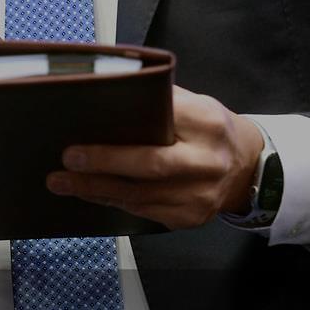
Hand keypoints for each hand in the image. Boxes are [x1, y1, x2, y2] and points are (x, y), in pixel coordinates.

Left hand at [46, 86, 263, 229]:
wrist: (248, 169)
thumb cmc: (208, 130)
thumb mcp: (194, 104)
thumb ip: (159, 101)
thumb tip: (106, 91)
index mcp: (207, 124)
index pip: (162, 123)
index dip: (127, 129)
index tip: (84, 131)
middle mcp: (207, 162)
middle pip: (150, 166)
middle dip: (103, 164)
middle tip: (67, 161)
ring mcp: (200, 196)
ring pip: (140, 196)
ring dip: (96, 189)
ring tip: (61, 182)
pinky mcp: (190, 218)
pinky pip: (143, 212)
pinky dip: (112, 201)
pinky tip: (89, 193)